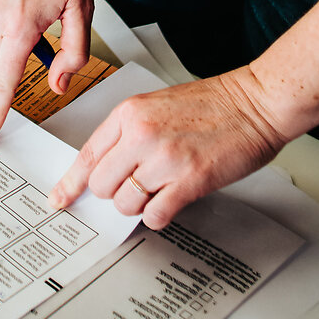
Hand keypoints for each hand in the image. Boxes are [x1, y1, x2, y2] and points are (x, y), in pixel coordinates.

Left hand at [50, 68, 287, 229]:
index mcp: (129, 113)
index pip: (87, 154)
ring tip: (161, 188)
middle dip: (114, 193)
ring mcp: (165, 158)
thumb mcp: (157, 105)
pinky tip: (171, 202)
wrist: (258, 102)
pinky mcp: (189, 180)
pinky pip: (155, 215)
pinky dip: (158, 216)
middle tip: (137, 186)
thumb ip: (129, 133)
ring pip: (125, 203)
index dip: (71, 182)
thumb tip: (108, 169)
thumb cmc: (214, 104)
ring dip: (139, 205)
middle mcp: (141, 135)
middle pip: (101, 185)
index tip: (60, 199)